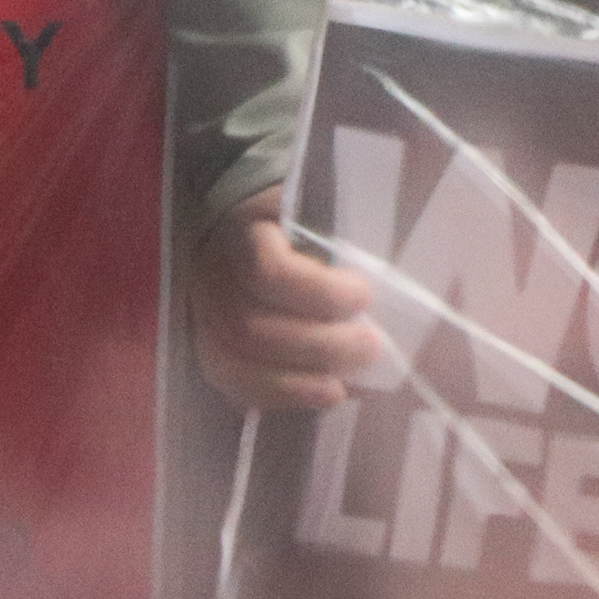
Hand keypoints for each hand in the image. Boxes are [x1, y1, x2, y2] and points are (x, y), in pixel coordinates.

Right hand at [187, 186, 385, 410]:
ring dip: (293, 382)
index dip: (319, 294)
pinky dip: (275, 396)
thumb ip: (349, 228)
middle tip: (371, 348)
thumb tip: (398, 262)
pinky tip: (318, 395)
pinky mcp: (206, 342)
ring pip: (230, 362)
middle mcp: (210, 273)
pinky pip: (227, 382)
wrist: (251, 217)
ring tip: (343, 386)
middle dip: (317, 346)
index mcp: (242, 227)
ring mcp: (200, 312)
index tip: (364, 296)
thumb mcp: (323, 202)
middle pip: (249, 326)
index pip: (267, 271)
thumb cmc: (302, 210)